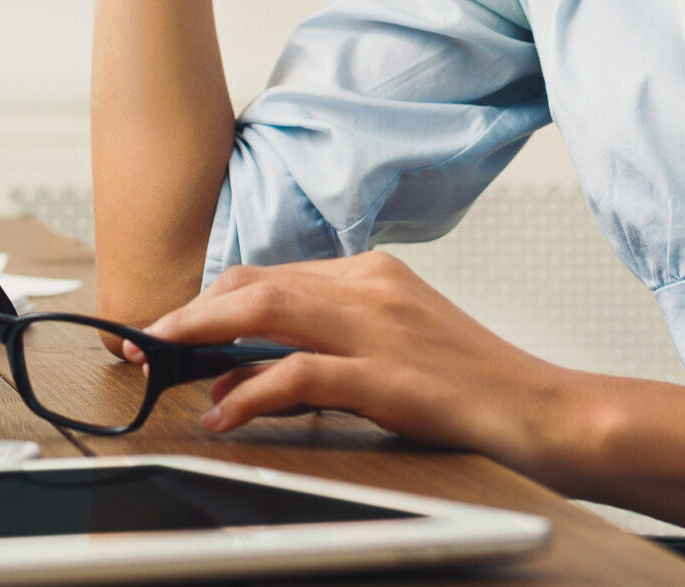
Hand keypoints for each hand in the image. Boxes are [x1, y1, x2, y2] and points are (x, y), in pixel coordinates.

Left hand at [141, 252, 578, 476]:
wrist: (542, 409)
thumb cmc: (470, 386)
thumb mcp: (395, 346)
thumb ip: (330, 344)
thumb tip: (248, 367)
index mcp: (373, 273)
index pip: (272, 273)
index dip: (212, 298)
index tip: (171, 326)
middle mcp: (371, 285)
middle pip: (257, 282)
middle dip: (190, 310)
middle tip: (142, 341)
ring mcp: (379, 325)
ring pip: (267, 309)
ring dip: (201, 334)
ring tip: (159, 361)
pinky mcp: (386, 373)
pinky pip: (299, 373)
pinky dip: (250, 389)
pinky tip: (222, 411)